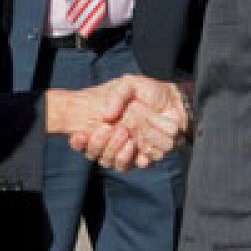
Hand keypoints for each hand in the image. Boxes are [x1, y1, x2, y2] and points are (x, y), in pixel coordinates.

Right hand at [62, 77, 189, 170]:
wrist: (173, 98)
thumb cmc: (147, 92)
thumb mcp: (129, 85)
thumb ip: (116, 96)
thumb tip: (107, 116)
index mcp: (105, 128)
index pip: (85, 142)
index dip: (79, 143)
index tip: (78, 136)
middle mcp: (116, 142)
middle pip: (100, 157)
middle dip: (103, 145)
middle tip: (111, 129)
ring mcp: (131, 151)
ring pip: (117, 164)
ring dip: (118, 152)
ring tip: (126, 135)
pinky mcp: (148, 156)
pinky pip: (138, 164)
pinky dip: (135, 158)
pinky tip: (136, 149)